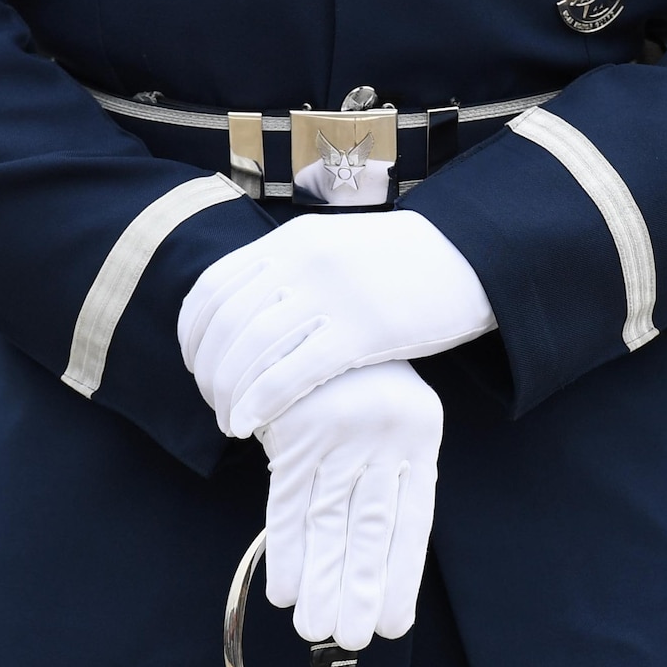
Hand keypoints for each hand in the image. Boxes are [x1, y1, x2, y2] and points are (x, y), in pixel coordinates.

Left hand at [180, 211, 493, 437]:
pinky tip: (251, 424)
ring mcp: (330, 294)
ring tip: (230, 424)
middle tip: (215, 404)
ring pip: (249, 350)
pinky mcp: (361, 329)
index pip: (212, 289)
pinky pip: (290, 371)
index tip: (198, 366)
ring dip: (228, 393)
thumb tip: (245, 315)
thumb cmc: (402, 266)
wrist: (472, 254)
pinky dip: (259, 401)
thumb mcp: (335, 251)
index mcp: (290, 241)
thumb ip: (290, 274)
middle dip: (209, 371)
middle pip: (224, 323)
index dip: (194, 335)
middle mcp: (301, 262)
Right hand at [259, 361, 441, 651]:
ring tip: (318, 628)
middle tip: (352, 639)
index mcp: (419, 435)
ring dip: (322, 579)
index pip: (413, 521)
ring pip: (330, 521)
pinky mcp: (297, 426)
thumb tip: (370, 561)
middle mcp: (384, 435)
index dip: (401, 576)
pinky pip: (289, 498)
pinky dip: (287, 547)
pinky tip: (286, 588)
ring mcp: (339, 430)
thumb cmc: (360, 376)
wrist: (323, 305)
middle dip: (360, 589)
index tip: (394, 624)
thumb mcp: (392, 414)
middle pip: (371, 528)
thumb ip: (386, 474)